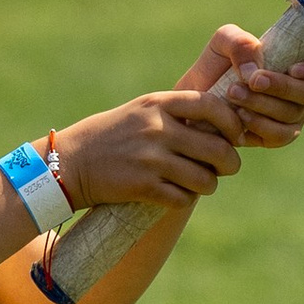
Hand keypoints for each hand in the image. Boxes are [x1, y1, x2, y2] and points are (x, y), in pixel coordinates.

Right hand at [52, 91, 249, 210]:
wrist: (70, 162)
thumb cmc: (112, 136)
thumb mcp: (142, 111)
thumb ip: (178, 114)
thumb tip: (225, 126)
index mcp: (159, 103)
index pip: (213, 106)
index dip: (233, 123)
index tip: (234, 136)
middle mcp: (157, 128)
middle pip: (218, 149)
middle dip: (230, 164)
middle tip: (225, 168)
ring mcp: (150, 158)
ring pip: (206, 179)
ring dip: (208, 185)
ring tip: (199, 183)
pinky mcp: (142, 187)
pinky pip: (183, 199)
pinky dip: (184, 200)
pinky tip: (175, 194)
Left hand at [177, 23, 303, 148]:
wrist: (195, 97)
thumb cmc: (215, 64)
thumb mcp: (223, 42)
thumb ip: (240, 43)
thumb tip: (256, 70)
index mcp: (300, 60)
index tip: (293, 68)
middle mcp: (303, 89)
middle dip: (283, 87)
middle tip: (252, 81)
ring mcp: (293, 115)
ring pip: (295, 115)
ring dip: (265, 105)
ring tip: (234, 95)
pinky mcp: (277, 136)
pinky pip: (281, 136)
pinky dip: (260, 126)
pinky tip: (239, 116)